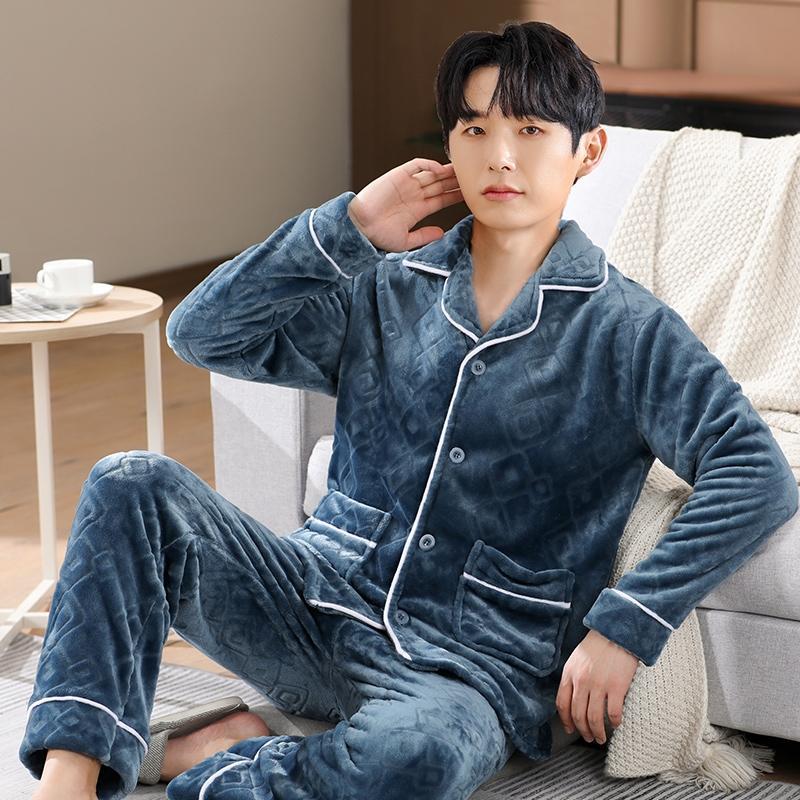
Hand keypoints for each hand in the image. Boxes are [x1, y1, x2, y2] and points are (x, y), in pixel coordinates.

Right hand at [347, 158, 462, 251]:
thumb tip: (441, 233)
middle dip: (455, 181)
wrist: (360, 228)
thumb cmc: (378, 237)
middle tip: (472, 178)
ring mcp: (406, 185)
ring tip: (462, 169)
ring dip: (446, 172)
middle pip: (440, 185)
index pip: (441, 199)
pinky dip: (428, 164)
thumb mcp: (405, 241)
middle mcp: (414, 195)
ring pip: (431, 174)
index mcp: (417, 210)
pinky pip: (416, 166)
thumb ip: (423, 236)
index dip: (455, 196)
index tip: (470, 195)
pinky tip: (440, 169)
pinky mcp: (397, 176)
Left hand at [555, 629, 639, 743]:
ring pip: (594, 719)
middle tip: (588, 738)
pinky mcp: (616, 687)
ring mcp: (598, 685)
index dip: (565, 720)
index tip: (570, 729)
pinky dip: (614, 723)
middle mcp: (581, 681)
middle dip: (582, 731)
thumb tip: (573, 697)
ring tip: (601, 737)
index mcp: (569, 673)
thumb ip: (573, 677)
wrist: (616, 631)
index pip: (562, 704)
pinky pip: (613, 713)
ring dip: (597, 732)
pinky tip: (616, 724)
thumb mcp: (577, 658)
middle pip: (577, 714)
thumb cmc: (597, 644)